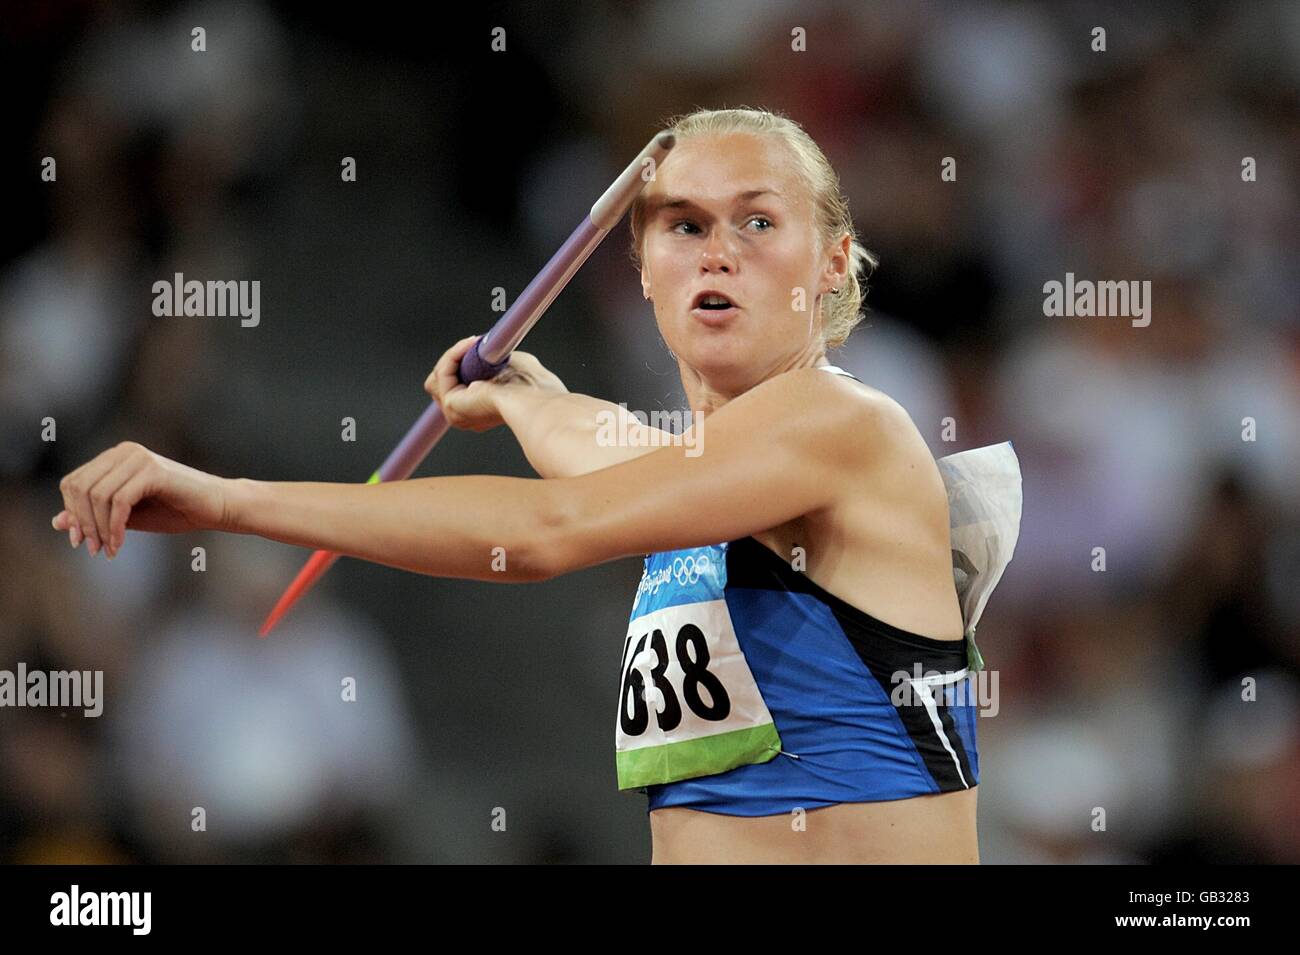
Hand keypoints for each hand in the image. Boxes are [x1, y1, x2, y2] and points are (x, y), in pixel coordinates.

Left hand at [52, 441, 229, 558]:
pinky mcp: (153, 471)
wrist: (218, 507)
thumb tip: (57, 522)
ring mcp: (139, 458)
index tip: (81, 542)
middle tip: (94, 549)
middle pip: (80, 488)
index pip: (73, 483)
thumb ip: (96, 516)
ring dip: (99, 529)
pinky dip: (114, 527)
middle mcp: (124, 451)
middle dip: (83, 523)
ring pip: (97, 495)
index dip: (72, 514)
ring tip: (109, 550)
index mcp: (116, 457)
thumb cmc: (177, 511)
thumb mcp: (127, 517)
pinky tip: (119, 544)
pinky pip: (119, 501)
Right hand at [424, 335, 568, 432]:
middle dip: (454, 358)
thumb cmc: (533, 386)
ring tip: (474, 343)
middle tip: (474, 343)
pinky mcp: (452, 406)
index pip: (455, 387)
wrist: (535, 399)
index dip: (458, 365)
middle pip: (439, 383)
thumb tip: (490, 346)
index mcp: (480, 410)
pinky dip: (453, 355)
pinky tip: (470, 345)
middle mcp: (466, 415)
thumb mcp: (511, 364)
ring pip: (437, 377)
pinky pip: (442, 373)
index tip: (472, 346)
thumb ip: (495, 359)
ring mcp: (457, 413)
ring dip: (454, 354)